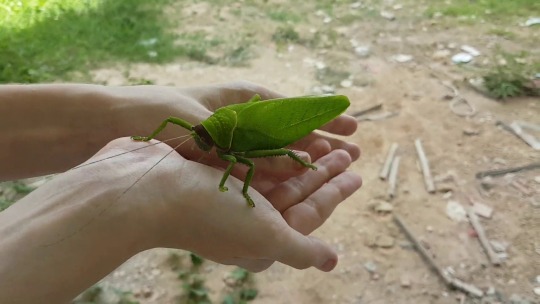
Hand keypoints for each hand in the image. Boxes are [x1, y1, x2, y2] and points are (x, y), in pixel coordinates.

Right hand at [90, 137, 361, 271]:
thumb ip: (300, 248)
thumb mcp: (264, 235)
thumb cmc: (207, 213)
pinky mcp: (211, 178)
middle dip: (322, 175)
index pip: (308, 215)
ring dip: (301, 161)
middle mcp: (244, 223)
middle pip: (294, 196)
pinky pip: (251, 164)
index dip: (334, 194)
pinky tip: (284, 139)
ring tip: (324, 143)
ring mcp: (226, 200)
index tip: (355, 173)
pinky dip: (271, 153)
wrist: (143, 189)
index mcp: (259, 242)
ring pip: (274, 179)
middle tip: (347, 154)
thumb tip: (331, 262)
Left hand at [117, 81, 359, 184]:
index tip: (351, 124)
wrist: (115, 124)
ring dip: (306, 159)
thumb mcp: (201, 125)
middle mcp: (240, 120)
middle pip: (291, 131)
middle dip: (322, 140)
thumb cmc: (156, 111)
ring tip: (336, 168)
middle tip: (354, 151)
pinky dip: (276, 175)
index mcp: (241, 98)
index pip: (292, 108)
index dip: (322, 117)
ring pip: (277, 152)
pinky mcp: (220, 160)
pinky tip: (295, 184)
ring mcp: (232, 140)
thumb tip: (285, 167)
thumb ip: (240, 148)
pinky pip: (255, 168)